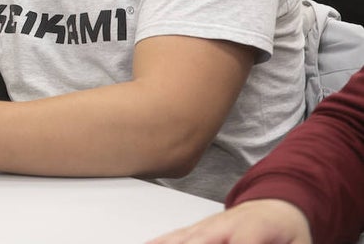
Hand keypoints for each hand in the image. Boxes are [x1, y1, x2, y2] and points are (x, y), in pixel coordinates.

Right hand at [146, 199, 311, 243]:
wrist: (276, 205)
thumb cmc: (287, 231)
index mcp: (255, 227)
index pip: (242, 242)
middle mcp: (224, 223)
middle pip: (200, 241)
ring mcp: (206, 226)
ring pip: (182, 240)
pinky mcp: (196, 231)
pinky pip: (173, 238)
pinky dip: (159, 241)